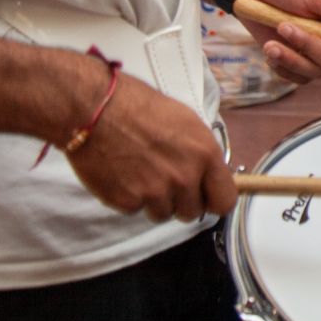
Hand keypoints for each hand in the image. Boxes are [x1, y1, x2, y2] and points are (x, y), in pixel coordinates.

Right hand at [64, 64, 236, 222]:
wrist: (96, 111)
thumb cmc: (140, 107)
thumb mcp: (186, 122)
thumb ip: (200, 153)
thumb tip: (207, 173)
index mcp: (205, 154)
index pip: (224, 200)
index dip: (214, 200)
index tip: (205, 196)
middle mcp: (184, 177)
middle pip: (192, 212)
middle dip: (181, 201)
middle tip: (166, 181)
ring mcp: (155, 192)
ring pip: (163, 214)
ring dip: (155, 201)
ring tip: (142, 174)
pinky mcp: (127, 202)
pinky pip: (135, 210)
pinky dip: (130, 198)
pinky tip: (123, 175)